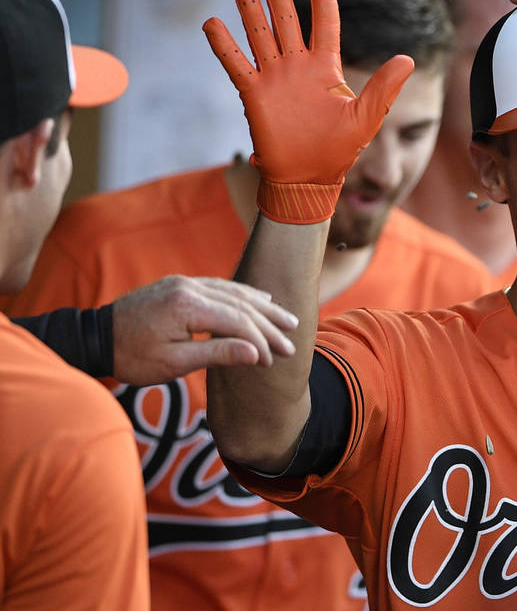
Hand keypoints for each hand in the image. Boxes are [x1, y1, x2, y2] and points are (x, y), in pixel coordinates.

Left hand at [111, 275, 297, 384]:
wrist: (95, 337)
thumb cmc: (132, 357)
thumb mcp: (174, 363)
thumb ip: (217, 354)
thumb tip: (256, 353)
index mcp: (187, 305)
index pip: (238, 321)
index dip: (261, 340)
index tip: (274, 360)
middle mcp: (189, 286)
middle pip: (241, 303)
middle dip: (269, 323)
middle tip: (293, 339)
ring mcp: (184, 282)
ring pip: (234, 291)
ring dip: (262, 306)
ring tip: (287, 318)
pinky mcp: (180, 284)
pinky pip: (220, 286)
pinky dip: (243, 296)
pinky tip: (259, 301)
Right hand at [203, 0, 413, 222]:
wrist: (309, 178)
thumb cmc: (339, 151)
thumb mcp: (366, 117)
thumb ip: (384, 87)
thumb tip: (409, 59)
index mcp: (326, 68)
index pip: (324, 23)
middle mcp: (298, 67)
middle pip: (285, 20)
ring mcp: (274, 79)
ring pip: (259, 34)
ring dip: (250, 8)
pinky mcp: (254, 94)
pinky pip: (236, 64)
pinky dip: (224, 45)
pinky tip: (212, 23)